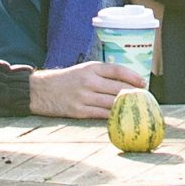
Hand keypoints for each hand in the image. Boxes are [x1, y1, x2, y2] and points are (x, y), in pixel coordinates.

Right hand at [29, 60, 147, 119]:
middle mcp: (88, 81)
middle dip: (134, 94)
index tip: (143, 83)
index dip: (133, 77)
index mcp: (90, 68)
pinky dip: (113, 116)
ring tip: (135, 109)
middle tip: (144, 98)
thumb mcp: (82, 70)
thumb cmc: (65, 80)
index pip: (117, 70)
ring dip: (126, 107)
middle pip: (118, 88)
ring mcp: (83, 97)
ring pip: (112, 103)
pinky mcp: (78, 111)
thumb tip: (127, 82)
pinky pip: (102, 115)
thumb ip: (102, 74)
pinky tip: (121, 117)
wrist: (40, 90)